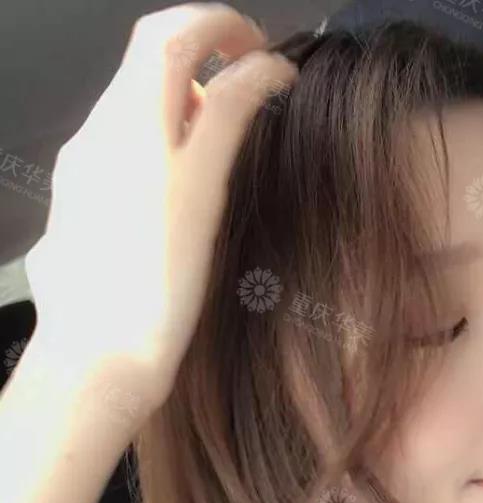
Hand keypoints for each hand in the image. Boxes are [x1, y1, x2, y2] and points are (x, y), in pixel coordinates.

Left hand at [23, 2, 296, 410]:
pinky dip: (165, 125)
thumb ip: (227, 121)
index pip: (173, 35)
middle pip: (148, 52)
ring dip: (186, 87)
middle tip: (251, 71)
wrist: (97, 359)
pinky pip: (125, 135)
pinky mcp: (82, 198)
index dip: (225, 26)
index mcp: (129, 127)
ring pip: (137, 94)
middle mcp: (98, 134)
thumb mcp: (202, 195)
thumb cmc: (157, 289)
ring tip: (230, 123)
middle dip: (204, 43)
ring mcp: (85, 165)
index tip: (269, 54)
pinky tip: (187, 167)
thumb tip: (260, 73)